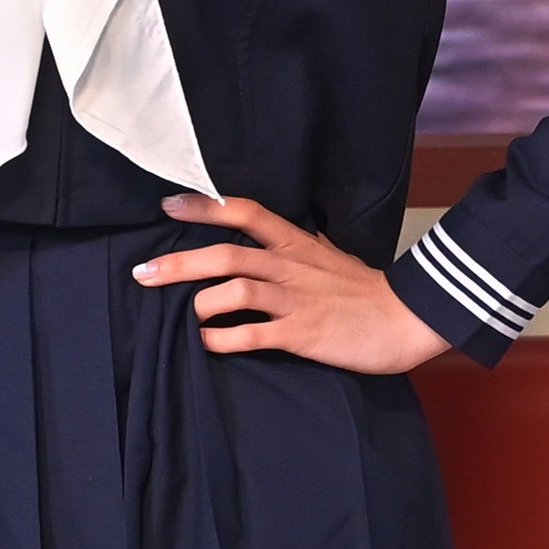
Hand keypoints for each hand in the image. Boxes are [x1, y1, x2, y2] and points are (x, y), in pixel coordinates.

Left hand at [137, 192, 459, 373]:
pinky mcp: (301, 334)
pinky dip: (222, 339)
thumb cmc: (365, 291)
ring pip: (235, 289)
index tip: (168, 205)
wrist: (405, 319)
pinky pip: (252, 334)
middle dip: (179, 262)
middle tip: (143, 271)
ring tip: (186, 314)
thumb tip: (267, 237)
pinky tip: (208, 343)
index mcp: (296, 243)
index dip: (204, 206)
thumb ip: (295, 247)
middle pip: (226, 253)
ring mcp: (295, 300)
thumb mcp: (328, 256)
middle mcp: (290, 266)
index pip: (245, 212)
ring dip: (200, 302)